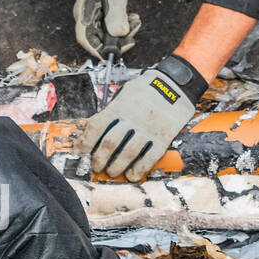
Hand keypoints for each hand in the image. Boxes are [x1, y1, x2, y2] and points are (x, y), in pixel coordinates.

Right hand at [73, 0, 140, 60]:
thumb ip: (116, 15)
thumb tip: (119, 34)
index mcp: (84, 14)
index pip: (85, 39)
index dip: (97, 50)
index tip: (113, 54)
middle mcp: (86, 18)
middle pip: (98, 38)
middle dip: (116, 40)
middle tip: (132, 35)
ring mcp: (94, 16)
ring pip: (107, 33)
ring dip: (123, 32)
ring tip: (136, 22)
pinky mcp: (103, 15)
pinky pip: (112, 26)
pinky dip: (124, 25)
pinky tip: (134, 18)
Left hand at [83, 60, 201, 180]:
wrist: (177, 83)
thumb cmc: (149, 87)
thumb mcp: (127, 91)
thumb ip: (113, 109)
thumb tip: (96, 129)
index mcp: (121, 105)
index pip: (96, 127)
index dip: (85, 142)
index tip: (81, 152)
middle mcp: (133, 117)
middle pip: (110, 143)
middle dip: (99, 159)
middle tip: (96, 166)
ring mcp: (149, 128)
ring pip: (128, 153)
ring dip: (117, 166)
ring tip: (112, 172)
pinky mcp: (164, 136)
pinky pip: (150, 156)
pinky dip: (140, 168)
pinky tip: (133, 174)